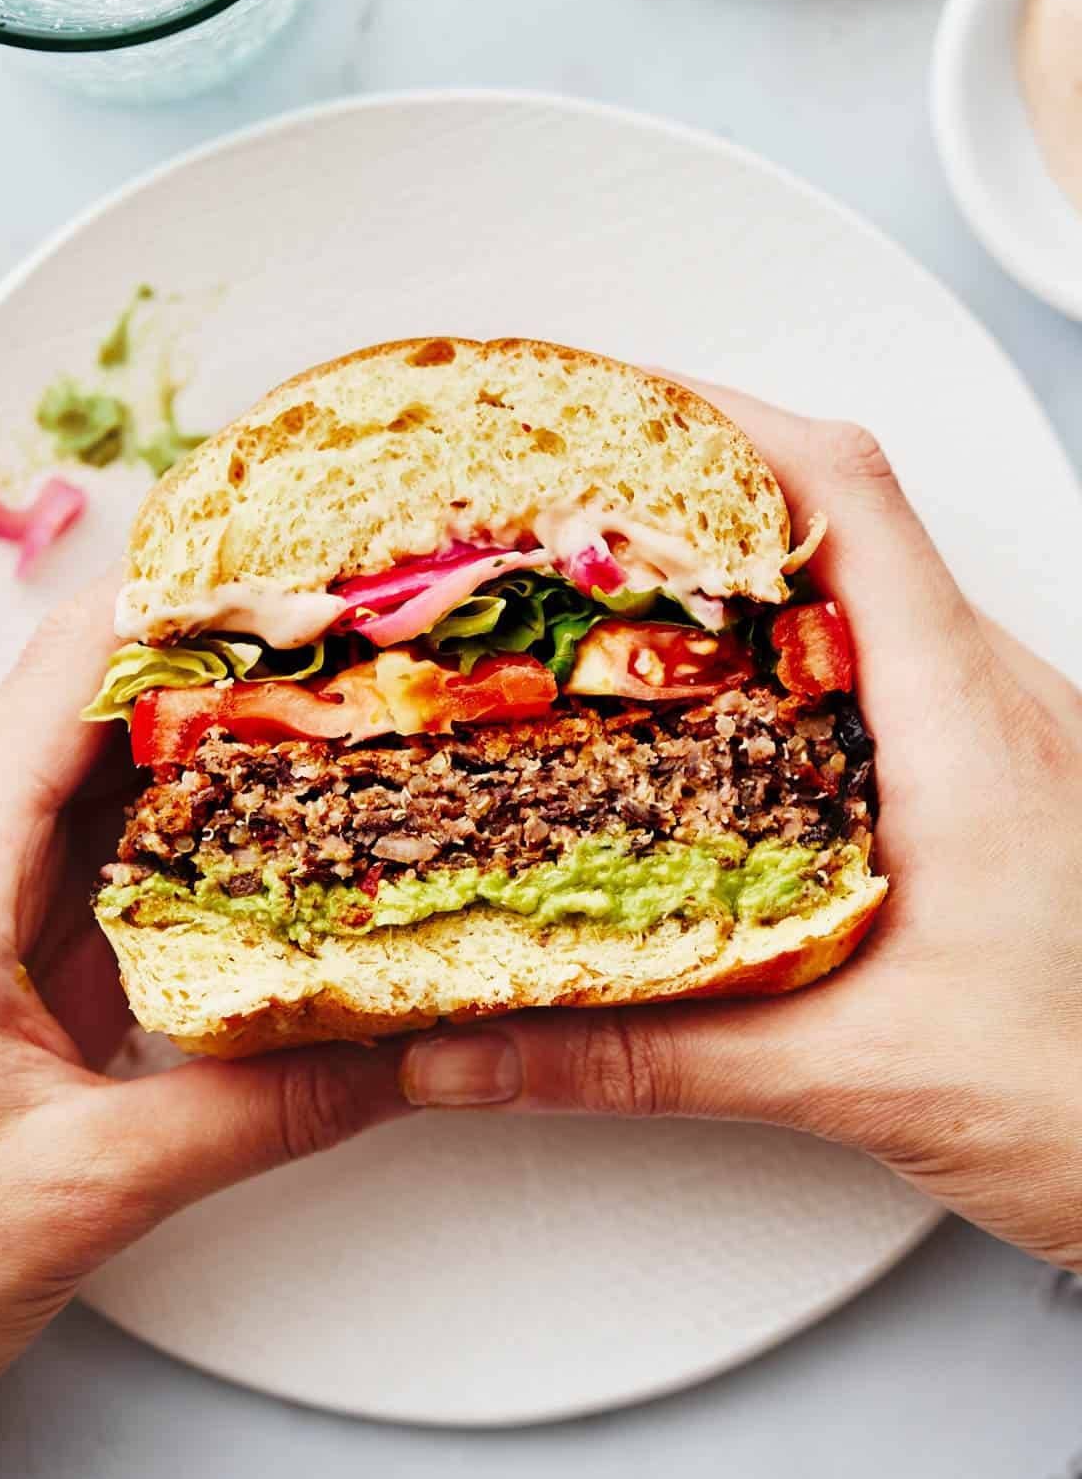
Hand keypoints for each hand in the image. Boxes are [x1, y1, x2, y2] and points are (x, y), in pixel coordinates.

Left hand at [0, 581, 405, 1468]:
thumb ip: (261, 1112)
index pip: (70, 668)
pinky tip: (285, 846)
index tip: (307, 578)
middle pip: (105, 704)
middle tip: (365, 652)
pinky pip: (115, 856)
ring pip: (115, 777)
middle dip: (236, 667)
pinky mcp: (4, 950)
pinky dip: (204, 839)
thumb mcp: (84, 1184)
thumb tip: (403, 1056)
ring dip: (226, 752)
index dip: (191, 601)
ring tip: (348, 727)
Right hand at [401, 392, 1081, 1270]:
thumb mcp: (851, 1072)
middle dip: (696, 488)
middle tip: (569, 500)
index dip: (721, 423)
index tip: (605, 405)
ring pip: (864, 590)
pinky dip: (782, 649)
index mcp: (967, 722)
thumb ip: (646, 1056)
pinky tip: (711, 711)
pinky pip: (883, 662)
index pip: (848, 497)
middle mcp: (994, 696)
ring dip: (739, 572)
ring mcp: (1002, 730)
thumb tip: (476, 1047)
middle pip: (842, 519)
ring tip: (612, 589)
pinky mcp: (998, 776)